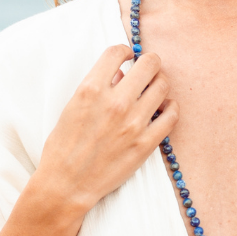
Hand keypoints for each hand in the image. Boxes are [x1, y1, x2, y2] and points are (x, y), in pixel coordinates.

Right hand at [34, 45, 177, 216]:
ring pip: (163, 86)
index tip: (127, 57)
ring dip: (159, 83)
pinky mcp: (146, 143)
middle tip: (146, 69)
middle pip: (149, 63)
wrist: (67, 185)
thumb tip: (121, 72)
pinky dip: (170, 107)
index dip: (125, 51)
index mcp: (90, 89)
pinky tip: (163, 108)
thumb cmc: (63, 146)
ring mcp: (133, 123)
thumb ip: (97, 86)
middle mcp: (115, 102)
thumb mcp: (72, 108)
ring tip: (153, 89)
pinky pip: (172, 115)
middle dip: (149, 62)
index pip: (118, 51)